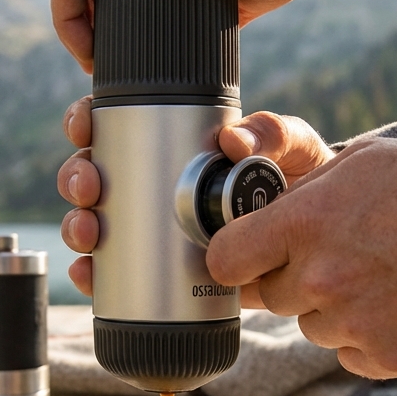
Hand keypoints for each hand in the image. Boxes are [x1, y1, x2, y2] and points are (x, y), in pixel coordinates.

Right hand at [57, 95, 335, 298]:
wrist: (320, 242)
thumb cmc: (301, 181)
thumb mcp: (292, 147)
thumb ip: (271, 132)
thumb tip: (232, 140)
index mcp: (172, 143)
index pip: (116, 123)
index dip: (86, 120)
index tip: (85, 126)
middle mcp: (151, 184)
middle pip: (93, 174)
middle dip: (77, 178)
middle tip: (90, 188)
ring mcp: (150, 229)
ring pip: (93, 221)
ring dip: (77, 225)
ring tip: (91, 232)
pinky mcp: (158, 271)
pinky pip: (111, 273)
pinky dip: (91, 275)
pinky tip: (89, 275)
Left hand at [206, 136, 396, 377]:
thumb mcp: (362, 162)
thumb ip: (302, 196)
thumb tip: (258, 217)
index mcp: (305, 223)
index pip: (223, 261)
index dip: (232, 259)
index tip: (245, 257)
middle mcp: (321, 278)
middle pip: (267, 296)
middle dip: (291, 277)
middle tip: (341, 256)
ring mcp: (353, 324)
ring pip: (311, 325)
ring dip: (333, 307)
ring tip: (385, 274)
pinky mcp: (385, 358)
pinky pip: (349, 353)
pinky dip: (368, 336)